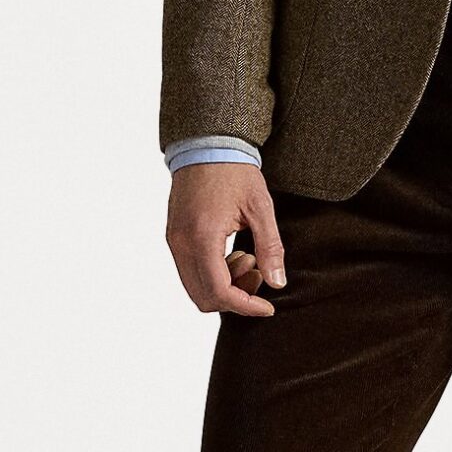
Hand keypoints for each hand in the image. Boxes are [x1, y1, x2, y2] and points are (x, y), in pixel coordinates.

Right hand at [166, 161, 288, 317]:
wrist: (207, 144)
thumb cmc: (234, 171)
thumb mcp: (260, 208)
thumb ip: (270, 248)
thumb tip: (277, 283)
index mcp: (203, 237)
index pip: (219, 292)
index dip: (246, 306)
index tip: (268, 307)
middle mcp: (182, 243)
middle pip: (203, 297)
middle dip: (235, 298)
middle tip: (259, 275)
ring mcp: (174, 240)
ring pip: (195, 287)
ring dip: (224, 286)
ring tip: (248, 259)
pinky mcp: (174, 236)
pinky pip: (190, 271)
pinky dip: (212, 273)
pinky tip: (234, 252)